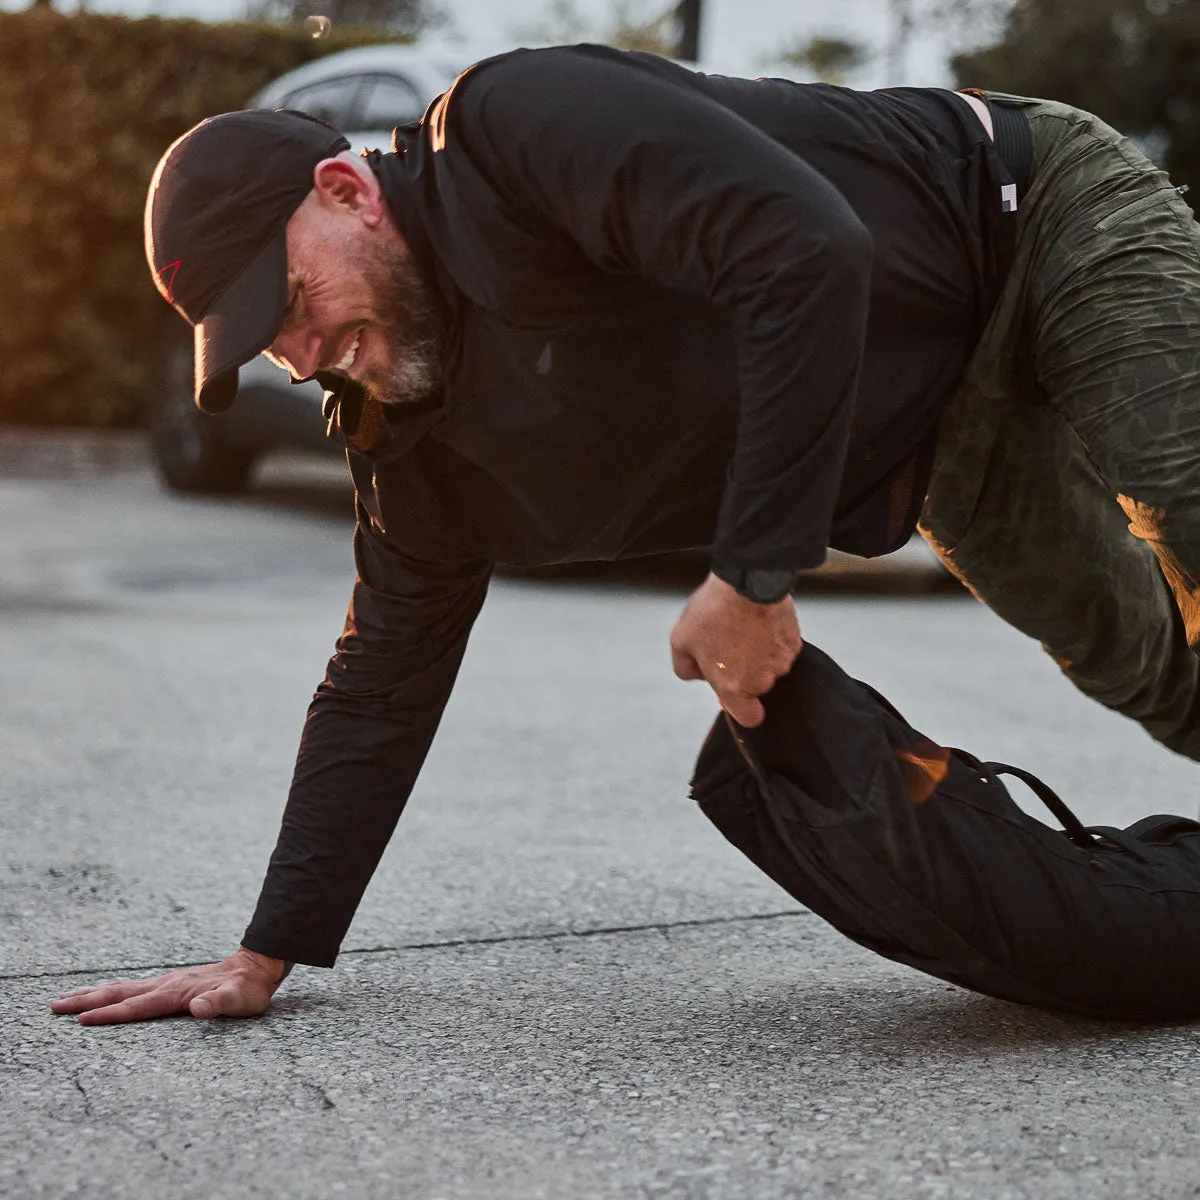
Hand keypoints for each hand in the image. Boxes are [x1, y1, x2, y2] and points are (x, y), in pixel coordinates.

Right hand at [50, 947, 286, 1025]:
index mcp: (178, 992)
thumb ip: (219, 1003)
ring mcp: (168, 982)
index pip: (138, 1006)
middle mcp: (168, 985)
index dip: (111, 1014)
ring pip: (124, 989)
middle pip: (121, 994)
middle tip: (55, 1006)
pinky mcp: (171, 984)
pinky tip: (104, 995)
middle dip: (88, 1001)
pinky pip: (134, 988)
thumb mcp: (240, 999)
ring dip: (93, 994)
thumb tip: (199, 1008)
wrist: (257, 966)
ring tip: (66, 999)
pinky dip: (112, 992)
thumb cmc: (249, 989)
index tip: (82, 1020)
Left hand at [670, 571, 802, 726]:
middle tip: (727, 644)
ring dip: (758, 654)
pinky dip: (771, 639)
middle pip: (756, 687)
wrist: (747, 581)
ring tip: (741, 627)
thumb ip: (686, 669)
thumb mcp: (681, 641)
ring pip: (769, 667)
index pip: (750, 719)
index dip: (743, 708)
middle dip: (743, 672)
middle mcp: (762, 681)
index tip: (734, 692)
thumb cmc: (712, 612)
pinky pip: (781, 648)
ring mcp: (782, 662)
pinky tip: (758, 620)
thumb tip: (699, 676)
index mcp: (734, 688)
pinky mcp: (795, 642)